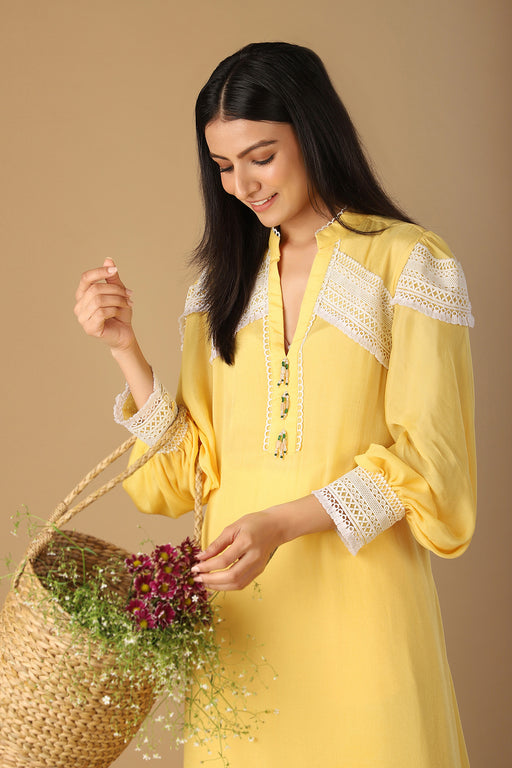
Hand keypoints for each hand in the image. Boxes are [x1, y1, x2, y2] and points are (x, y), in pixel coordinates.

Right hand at [74, 258, 134, 350]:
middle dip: (115, 290)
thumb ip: (112, 278)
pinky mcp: (89, 328)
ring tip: (127, 303)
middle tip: (129, 294)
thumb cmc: (120, 313)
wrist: (125, 333)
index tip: (115, 270)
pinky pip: (102, 312)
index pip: (86, 278)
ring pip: (99, 300)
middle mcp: (79, 306)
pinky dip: (114, 310)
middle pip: (95, 289)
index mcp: (83, 295)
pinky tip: (119, 313)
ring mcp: (82, 318)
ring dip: (117, 300)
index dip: (100, 272)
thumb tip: (108, 260)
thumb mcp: (118, 293)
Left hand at [192, 495, 334, 591]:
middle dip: (211, 580)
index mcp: (246, 542)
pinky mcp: (259, 571)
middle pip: (231, 576)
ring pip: (237, 584)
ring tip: (204, 582)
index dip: (208, 566)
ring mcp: (258, 566)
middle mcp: (254, 557)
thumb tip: (201, 557)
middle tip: (197, 578)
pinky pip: (242, 584)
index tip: (195, 567)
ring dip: (218, 586)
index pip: (224, 560)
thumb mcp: (233, 527)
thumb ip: (217, 544)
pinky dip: (227, 586)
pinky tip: (217, 582)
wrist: (276, 527)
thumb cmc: (254, 523)